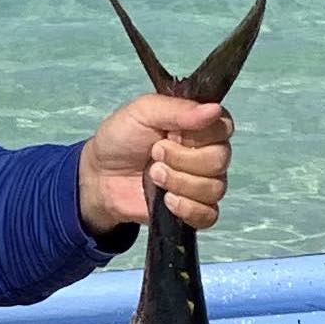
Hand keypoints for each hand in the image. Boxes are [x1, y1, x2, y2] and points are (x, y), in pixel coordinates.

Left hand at [80, 95, 231, 235]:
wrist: (100, 176)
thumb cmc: (121, 139)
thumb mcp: (142, 112)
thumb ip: (177, 108)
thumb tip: (214, 110)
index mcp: (200, 126)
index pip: (224, 128)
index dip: (199, 134)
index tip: (170, 134)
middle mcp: (208, 153)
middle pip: (220, 160)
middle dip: (183, 160)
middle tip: (155, 155)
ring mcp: (203, 183)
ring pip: (215, 188)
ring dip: (180, 182)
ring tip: (154, 175)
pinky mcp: (194, 210)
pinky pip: (209, 215)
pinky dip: (187, 208)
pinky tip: (166, 200)